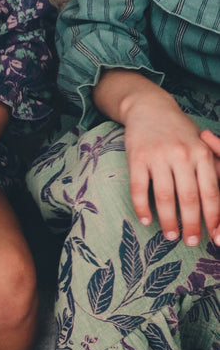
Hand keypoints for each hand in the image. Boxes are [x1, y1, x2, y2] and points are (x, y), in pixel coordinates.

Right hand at [97, 74, 219, 245]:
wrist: (150, 107)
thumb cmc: (179, 130)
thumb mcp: (201, 145)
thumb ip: (211, 169)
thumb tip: (217, 201)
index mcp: (201, 153)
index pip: (210, 192)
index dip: (213, 217)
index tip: (215, 235)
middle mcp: (182, 155)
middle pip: (188, 198)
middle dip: (191, 224)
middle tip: (191, 242)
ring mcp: (158, 156)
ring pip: (164, 196)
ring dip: (168, 220)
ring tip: (170, 235)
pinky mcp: (136, 157)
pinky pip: (138, 188)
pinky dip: (141, 207)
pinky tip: (145, 220)